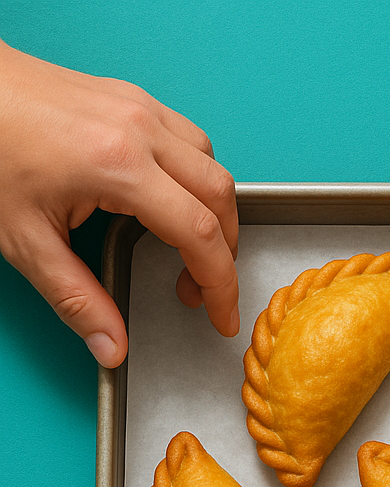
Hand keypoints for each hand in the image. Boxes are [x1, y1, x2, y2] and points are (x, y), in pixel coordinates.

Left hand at [0, 39, 239, 367]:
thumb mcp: (25, 240)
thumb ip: (76, 300)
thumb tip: (112, 346)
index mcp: (118, 165)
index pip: (201, 235)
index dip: (221, 285)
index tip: (221, 315)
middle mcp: (140, 130)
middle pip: (222, 198)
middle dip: (225, 252)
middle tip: (202, 288)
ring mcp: (139, 108)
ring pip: (214, 166)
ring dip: (215, 212)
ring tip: (189, 247)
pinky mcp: (131, 99)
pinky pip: (191, 141)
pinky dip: (197, 179)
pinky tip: (173, 201)